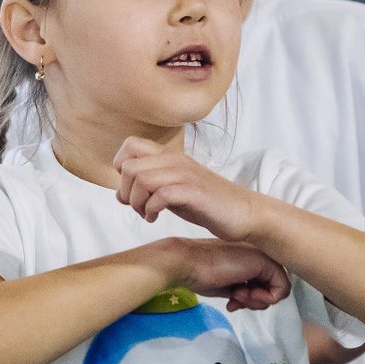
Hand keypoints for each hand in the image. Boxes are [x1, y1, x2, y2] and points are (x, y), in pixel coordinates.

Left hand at [116, 138, 262, 239]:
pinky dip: (151, 210)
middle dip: (127, 191)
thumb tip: (119, 194)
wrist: (245, 213)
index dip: (121, 166)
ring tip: (147, 214)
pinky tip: (156, 218)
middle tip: (138, 207)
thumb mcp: (174, 192)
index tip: (131, 188)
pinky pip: (160, 195)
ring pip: (142, 179)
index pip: (130, 145)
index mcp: (171, 157)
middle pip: (129, 166)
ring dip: (137, 202)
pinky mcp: (195, 192)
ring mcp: (186, 175)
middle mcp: (176, 161)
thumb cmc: (208, 204)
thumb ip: (149, 189)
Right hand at [170, 238, 289, 311]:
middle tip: (237, 300)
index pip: (265, 284)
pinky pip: (282, 289)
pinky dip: (265, 300)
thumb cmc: (198, 272)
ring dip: (257, 302)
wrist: (187, 263)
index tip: (234, 301)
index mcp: (250, 256)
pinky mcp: (266, 262)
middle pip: (273, 288)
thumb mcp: (226, 285)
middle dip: (255, 302)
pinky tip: (244, 295)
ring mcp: (264, 256)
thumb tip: (249, 300)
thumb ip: (242, 291)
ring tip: (237, 296)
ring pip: (278, 289)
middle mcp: (259, 253)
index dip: (252, 300)